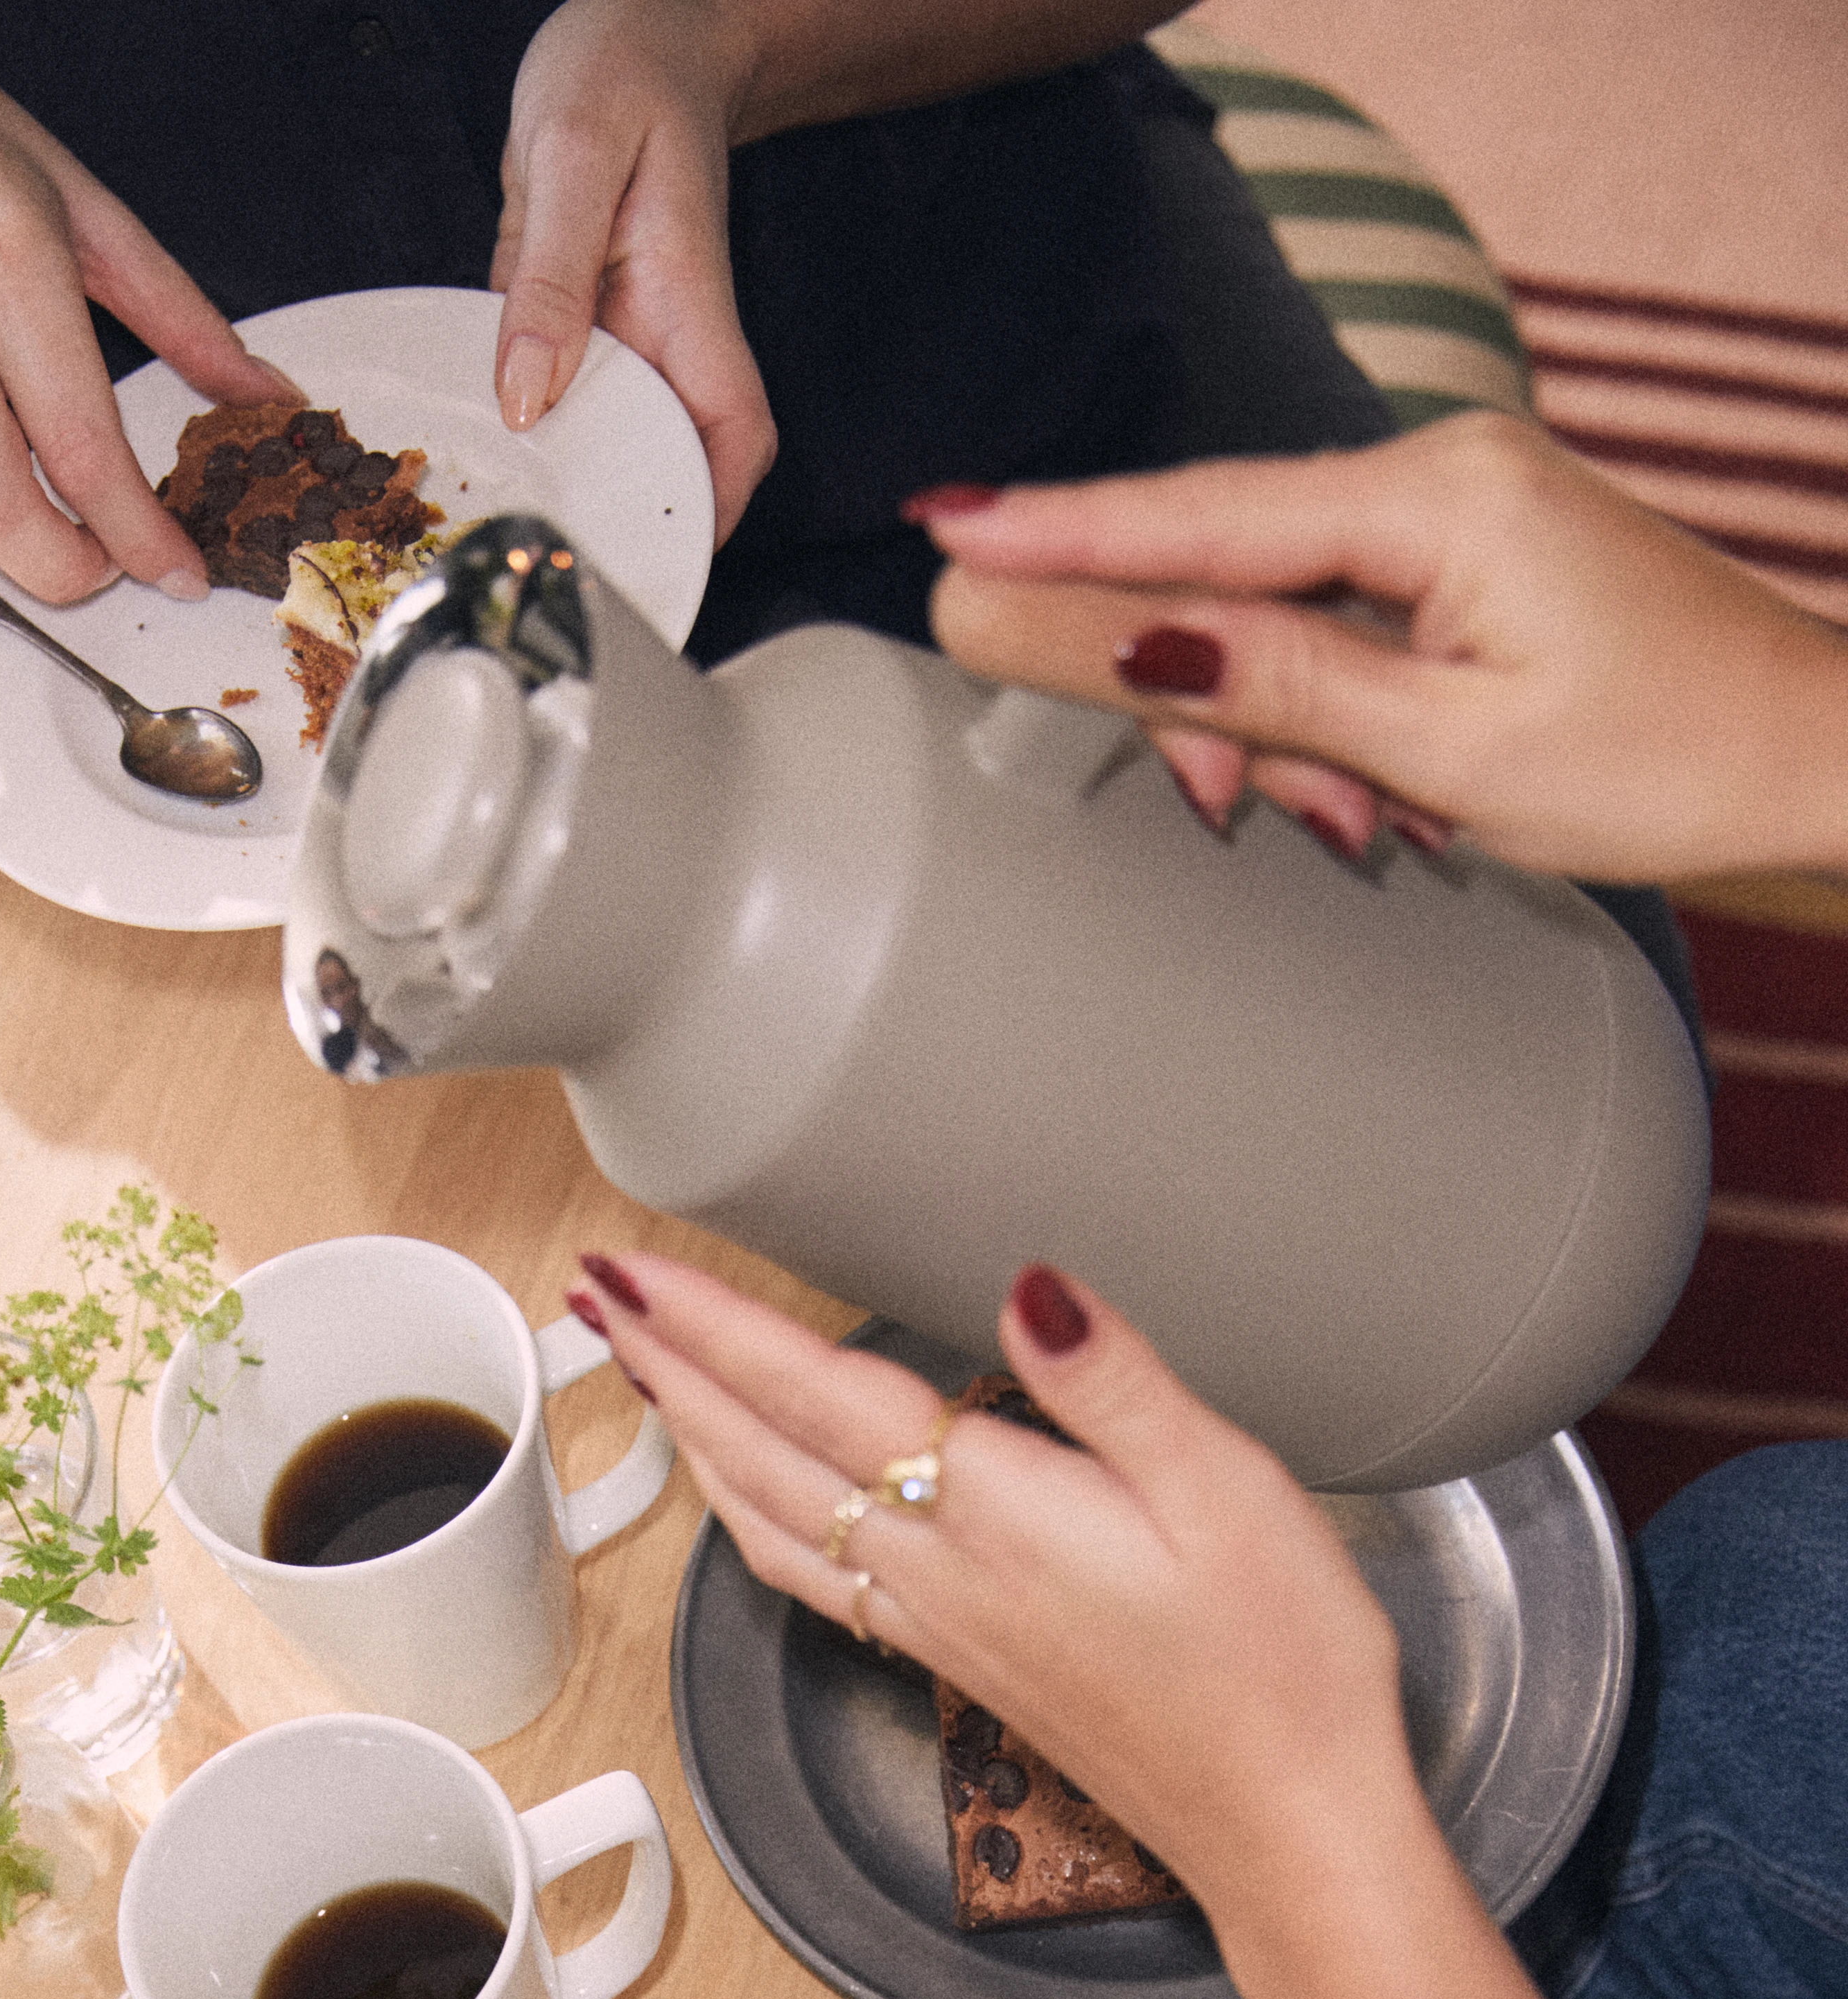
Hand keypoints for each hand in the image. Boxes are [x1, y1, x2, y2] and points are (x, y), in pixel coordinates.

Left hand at [490, 0, 776, 545]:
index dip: (713, 509)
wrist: (636, 32)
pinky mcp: (578, 326)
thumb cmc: (624, 70)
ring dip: (569, 486)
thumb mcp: (574, 154)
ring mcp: (623, 337)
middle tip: (553, 579)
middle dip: (626, 523)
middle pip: (669, 461)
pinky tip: (477, 455)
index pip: (734, 435)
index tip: (666, 559)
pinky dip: (526, 431)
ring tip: (503, 539)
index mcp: (689, 306)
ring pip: (609, 440)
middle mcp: (665, 337)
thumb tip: (528, 396)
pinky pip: (556, 395)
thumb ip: (549, 277)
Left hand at [570, 1247, 1418, 1960]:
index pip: (817, 1394)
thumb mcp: (1228, 1490)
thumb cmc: (1278, 1668)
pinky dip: (749, 1520)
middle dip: (674, 1368)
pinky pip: (810, 1577)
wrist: (1283, 1826)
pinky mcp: (955, 1660)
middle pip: (764, 1454)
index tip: (634, 1270)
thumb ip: (1113, 1382)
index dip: (716, 1326)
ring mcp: (936, 1623)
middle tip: (600, 1296)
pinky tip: (746, 1499)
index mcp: (991, 1514)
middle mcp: (937, 1573)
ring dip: (696, 1440)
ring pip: (769, 1520)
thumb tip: (1029, 1289)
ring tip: (646, 1375)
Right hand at [911, 411, 1847, 879]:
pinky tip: (1366, 791)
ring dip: (1275, 731)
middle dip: (1194, 694)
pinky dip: (1323, 716)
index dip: (1060, 537)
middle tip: (1217, 802)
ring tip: (1355, 820)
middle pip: (1224, 565)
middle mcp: (1436, 471)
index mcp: (1433, 498)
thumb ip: (1275, 686)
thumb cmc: (1665, 758)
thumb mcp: (1452, 751)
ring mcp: (1454, 508)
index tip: (943, 536)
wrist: (1807, 752)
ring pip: (1276, 613)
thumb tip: (1126, 635)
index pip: (1199, 519)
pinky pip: (1337, 624)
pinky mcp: (1467, 556)